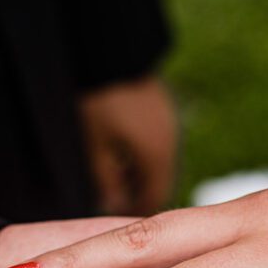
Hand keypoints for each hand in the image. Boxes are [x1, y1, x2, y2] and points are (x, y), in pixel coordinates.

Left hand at [79, 75, 177, 214]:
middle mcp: (171, 144)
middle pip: (161, 183)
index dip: (135, 211)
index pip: (156, 199)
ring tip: (114, 172)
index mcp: (158, 158)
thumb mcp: (96, 145)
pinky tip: (122, 149)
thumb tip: (112, 205)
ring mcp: (171, 127)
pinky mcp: (165, 113)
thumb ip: (106, 181)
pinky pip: (160, 145)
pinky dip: (144, 156)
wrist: (111, 53)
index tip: (114, 214)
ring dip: (140, 174)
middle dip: (138, 193)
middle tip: (112, 196)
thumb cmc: (101, 101)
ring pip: (161, 164)